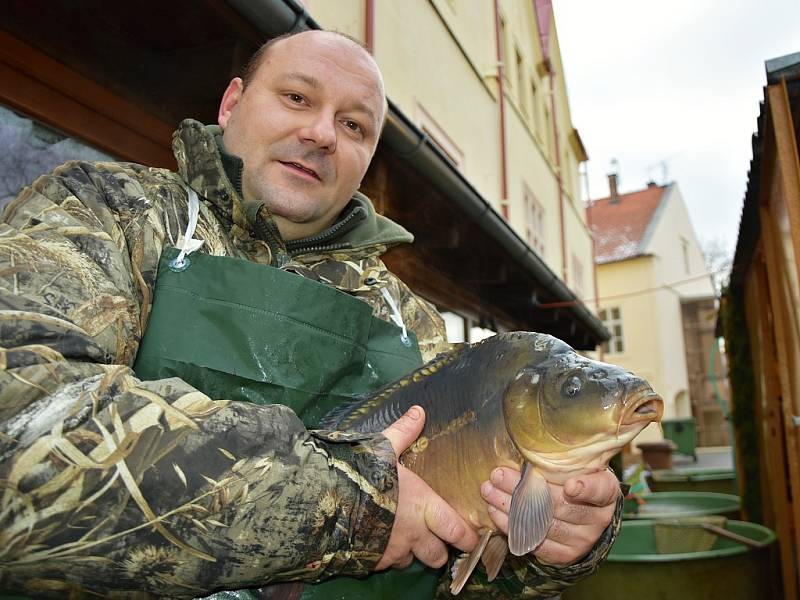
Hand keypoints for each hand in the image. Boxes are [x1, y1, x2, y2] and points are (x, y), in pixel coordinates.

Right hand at [376, 406, 479, 569]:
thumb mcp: (384, 448)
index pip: (457, 530)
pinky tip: (380, 540)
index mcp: (424, 506)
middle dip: (440, 550)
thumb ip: (404, 432)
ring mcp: (392, 551)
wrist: (326, 501)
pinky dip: (388, 556)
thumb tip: (419, 411)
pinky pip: (386, 564)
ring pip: (412, 562)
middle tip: (437, 539)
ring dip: (412, 553)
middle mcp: (413, 534)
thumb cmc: (362, 474)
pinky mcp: (372, 561)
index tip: (470, 535)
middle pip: (438, 556)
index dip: (467, 536)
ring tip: (406, 539)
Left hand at [480, 467, 618, 566]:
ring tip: (489, 491)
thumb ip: (560, 461)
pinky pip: (534, 542)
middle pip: (559, 505)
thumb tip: (525, 444)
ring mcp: (583, 540)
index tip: (569, 486)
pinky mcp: (565, 555)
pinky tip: (495, 512)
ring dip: (510, 507)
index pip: (599, 489)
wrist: (584, 517)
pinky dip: (511, 526)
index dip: (585, 488)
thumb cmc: (574, 480)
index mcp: (606, 490)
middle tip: (498, 474)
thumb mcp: (576, 466)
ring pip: (542, 525)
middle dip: (524, 489)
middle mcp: (598, 518)